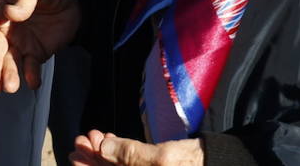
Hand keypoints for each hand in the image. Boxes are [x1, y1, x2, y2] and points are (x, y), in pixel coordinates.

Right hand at [0, 0, 80, 93]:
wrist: (77, 0)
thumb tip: (9, 13)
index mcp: (0, 7)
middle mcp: (5, 27)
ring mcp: (19, 42)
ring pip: (9, 62)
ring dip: (8, 75)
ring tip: (11, 87)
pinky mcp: (35, 53)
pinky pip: (30, 67)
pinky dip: (30, 76)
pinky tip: (33, 82)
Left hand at [71, 131, 203, 165]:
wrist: (223, 164)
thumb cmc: (196, 164)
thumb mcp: (163, 159)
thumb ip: (132, 154)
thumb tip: (104, 149)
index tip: (76, 153)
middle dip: (94, 159)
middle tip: (81, 141)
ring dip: (104, 154)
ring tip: (95, 136)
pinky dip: (120, 155)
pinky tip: (111, 141)